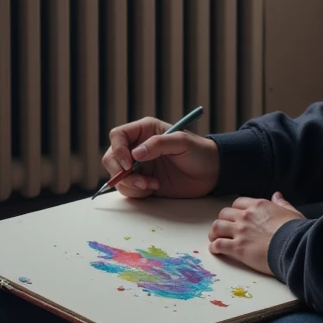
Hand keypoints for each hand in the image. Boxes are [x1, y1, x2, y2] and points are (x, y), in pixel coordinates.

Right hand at [102, 116, 220, 199]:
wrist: (211, 173)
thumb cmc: (199, 151)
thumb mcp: (182, 142)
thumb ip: (158, 144)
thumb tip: (135, 154)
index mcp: (144, 130)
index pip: (117, 136)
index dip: (118, 150)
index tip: (129, 163)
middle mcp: (137, 147)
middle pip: (111, 157)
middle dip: (119, 171)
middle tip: (138, 178)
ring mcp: (139, 166)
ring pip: (118, 176)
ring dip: (131, 184)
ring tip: (153, 184)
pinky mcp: (143, 182)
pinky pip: (128, 189)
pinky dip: (137, 192)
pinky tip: (155, 187)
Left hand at [207, 191, 304, 275]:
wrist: (294, 246)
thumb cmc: (296, 231)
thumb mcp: (291, 212)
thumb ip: (282, 203)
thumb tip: (277, 195)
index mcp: (258, 206)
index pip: (238, 203)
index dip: (235, 210)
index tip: (236, 217)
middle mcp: (246, 216)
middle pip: (224, 213)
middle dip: (223, 220)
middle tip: (223, 228)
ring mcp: (240, 231)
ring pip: (217, 227)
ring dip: (214, 232)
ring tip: (214, 238)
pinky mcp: (237, 248)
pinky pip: (218, 245)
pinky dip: (214, 247)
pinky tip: (215, 250)